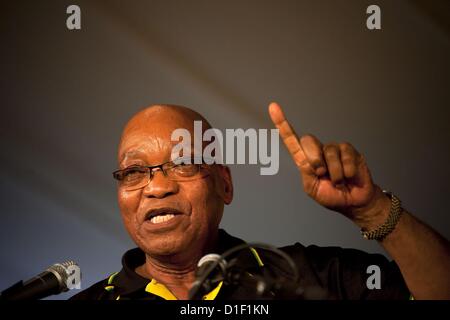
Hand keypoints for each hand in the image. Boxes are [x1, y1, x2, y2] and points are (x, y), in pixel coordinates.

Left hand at [268, 102, 388, 224]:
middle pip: (308, 140)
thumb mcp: (312, 188)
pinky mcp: (348, 150)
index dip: (282, 123)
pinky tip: (350, 177)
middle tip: (322, 174)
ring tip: (339, 181)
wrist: (353, 202)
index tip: (273, 107)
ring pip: (328, 152)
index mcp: (305, 160)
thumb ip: (306, 173)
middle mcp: (318, 151)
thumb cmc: (331, 195)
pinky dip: (347, 171)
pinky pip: (345, 155)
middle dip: (314, 159)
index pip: (291, 140)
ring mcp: (333, 149)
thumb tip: (310, 157)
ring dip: (334, 173)